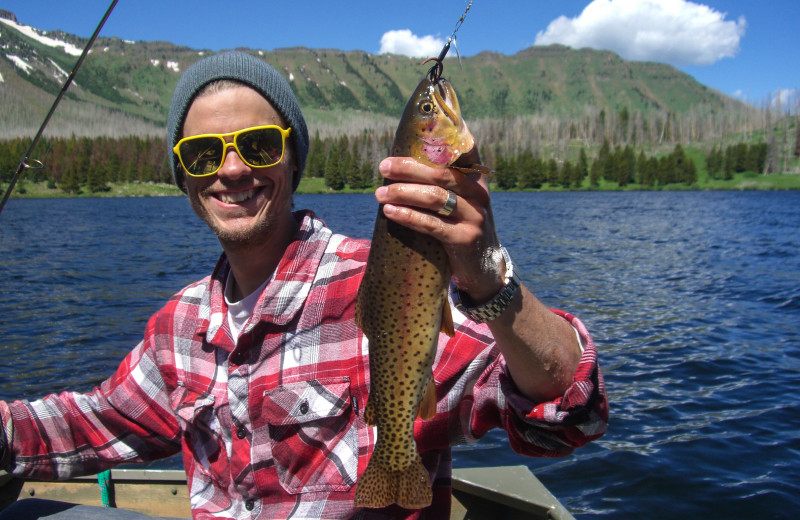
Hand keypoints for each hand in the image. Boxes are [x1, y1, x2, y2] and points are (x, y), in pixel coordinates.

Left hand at [375, 150, 504, 303]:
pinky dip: (407, 216)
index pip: (465, 150)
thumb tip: (402, 164)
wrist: (484, 269)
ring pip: (434, 197)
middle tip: (383, 166)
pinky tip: (390, 211)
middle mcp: (478, 195)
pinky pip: (431, 224)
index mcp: (477, 181)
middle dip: (408, 167)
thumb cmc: (462, 230)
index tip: (419, 128)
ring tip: (379, 193)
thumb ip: (444, 185)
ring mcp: (474, 217)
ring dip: (402, 192)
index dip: (445, 135)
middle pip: (440, 173)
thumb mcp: (462, 204)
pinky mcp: (464, 239)